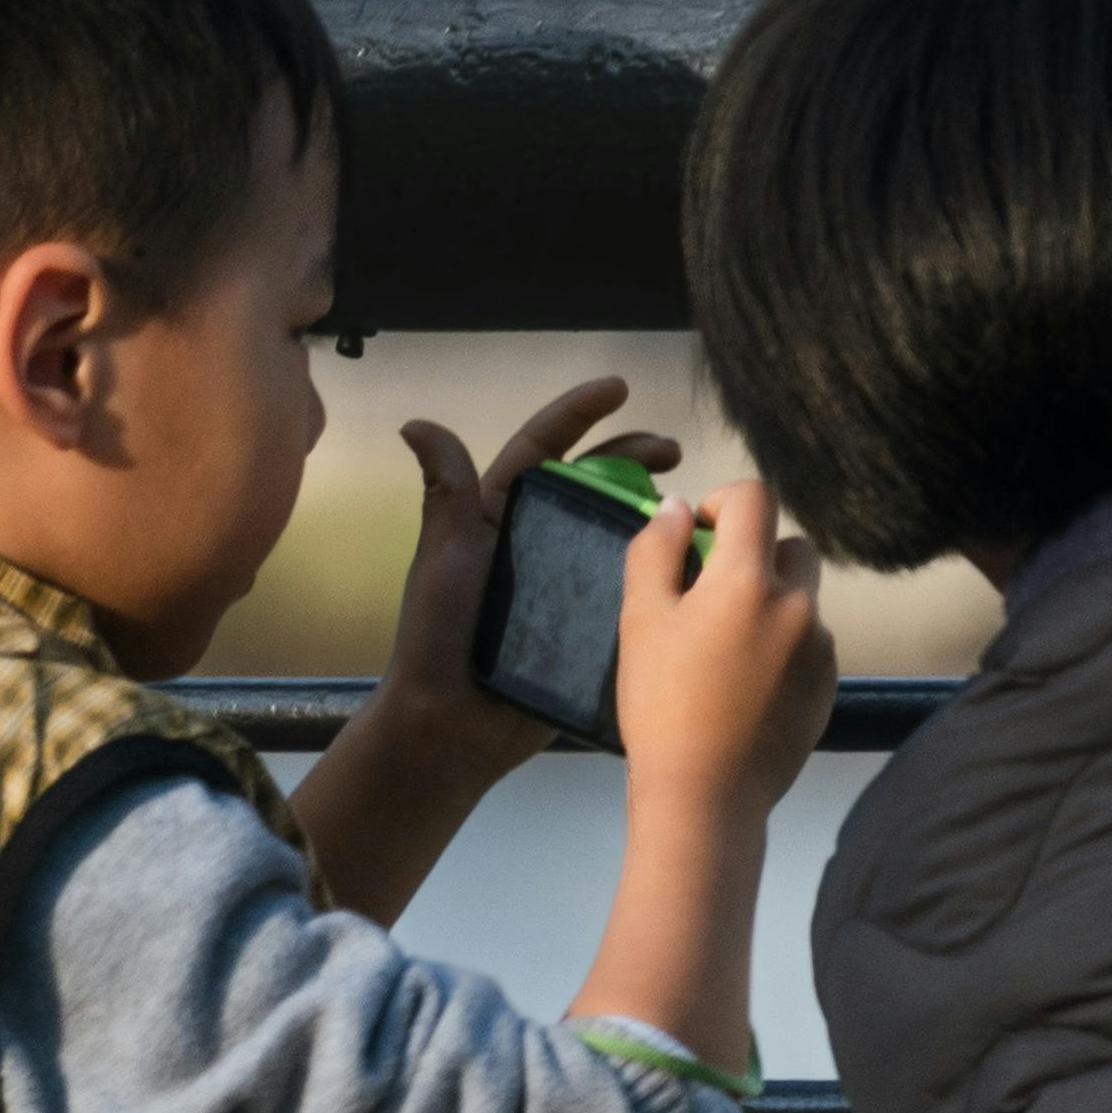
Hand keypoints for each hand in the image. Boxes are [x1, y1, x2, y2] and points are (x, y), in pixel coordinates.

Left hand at [385, 376, 681, 763]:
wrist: (456, 723)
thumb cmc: (442, 634)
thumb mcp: (446, 555)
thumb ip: (446, 493)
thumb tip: (417, 424)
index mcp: (501, 514)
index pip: (544, 449)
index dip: (578, 414)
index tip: (619, 389)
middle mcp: (539, 540)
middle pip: (594, 482)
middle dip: (635, 457)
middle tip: (676, 454)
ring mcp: (568, 582)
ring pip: (619, 530)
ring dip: (657, 511)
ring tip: (692, 506)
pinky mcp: (590, 622)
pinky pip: (631, 586)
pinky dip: (662, 569)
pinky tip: (694, 561)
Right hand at [574, 476, 836, 1079]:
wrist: (706, 797)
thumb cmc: (662, 705)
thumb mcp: (641, 620)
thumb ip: (654, 551)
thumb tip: (675, 510)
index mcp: (750, 580)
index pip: (757, 499)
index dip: (723, 502)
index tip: (698, 534)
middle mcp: (800, 606)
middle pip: (791, 547)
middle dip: (755, 554)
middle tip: (709, 592)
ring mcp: (822, 649)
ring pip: (802, 599)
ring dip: (769, 602)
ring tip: (723, 648)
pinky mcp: (829, 686)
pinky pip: (809, 644)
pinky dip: (782, 646)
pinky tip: (744, 685)